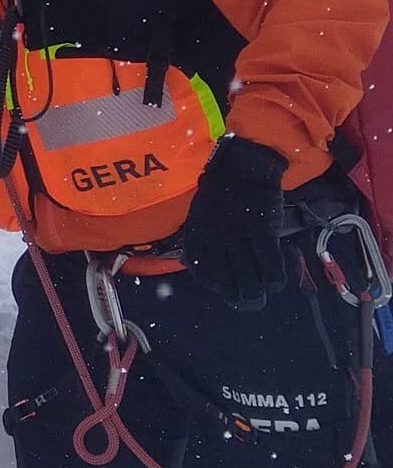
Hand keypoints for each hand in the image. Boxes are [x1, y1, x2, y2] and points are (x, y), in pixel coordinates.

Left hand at [180, 136, 288, 309]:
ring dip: (256, 292)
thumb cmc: (221, 189)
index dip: (213, 284)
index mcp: (198, 232)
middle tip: (247, 301)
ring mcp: (238, 234)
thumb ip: (199, 236)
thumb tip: (192, 262)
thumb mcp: (199, 212)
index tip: (223, 290)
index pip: (201, 269)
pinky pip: (269, 263)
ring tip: (261, 295)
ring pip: (248, 276)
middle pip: (225, 279)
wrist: (244, 167)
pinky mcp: (262, 230)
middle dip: (236, 295)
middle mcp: (215, 237)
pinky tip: (275, 281)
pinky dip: (274, 277)